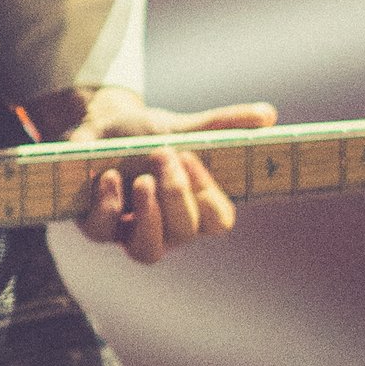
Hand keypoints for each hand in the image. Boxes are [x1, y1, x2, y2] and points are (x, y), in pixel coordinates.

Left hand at [38, 83, 277, 267]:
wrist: (96, 126)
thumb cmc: (145, 135)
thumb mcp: (180, 127)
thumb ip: (221, 125)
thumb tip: (269, 115)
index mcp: (194, 206)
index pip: (218, 222)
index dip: (210, 198)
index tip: (193, 159)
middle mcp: (166, 227)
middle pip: (185, 232)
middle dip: (177, 194)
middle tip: (165, 154)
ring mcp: (129, 230)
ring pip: (147, 251)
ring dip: (150, 217)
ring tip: (142, 180)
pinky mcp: (95, 225)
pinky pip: (102, 232)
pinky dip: (107, 205)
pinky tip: (108, 177)